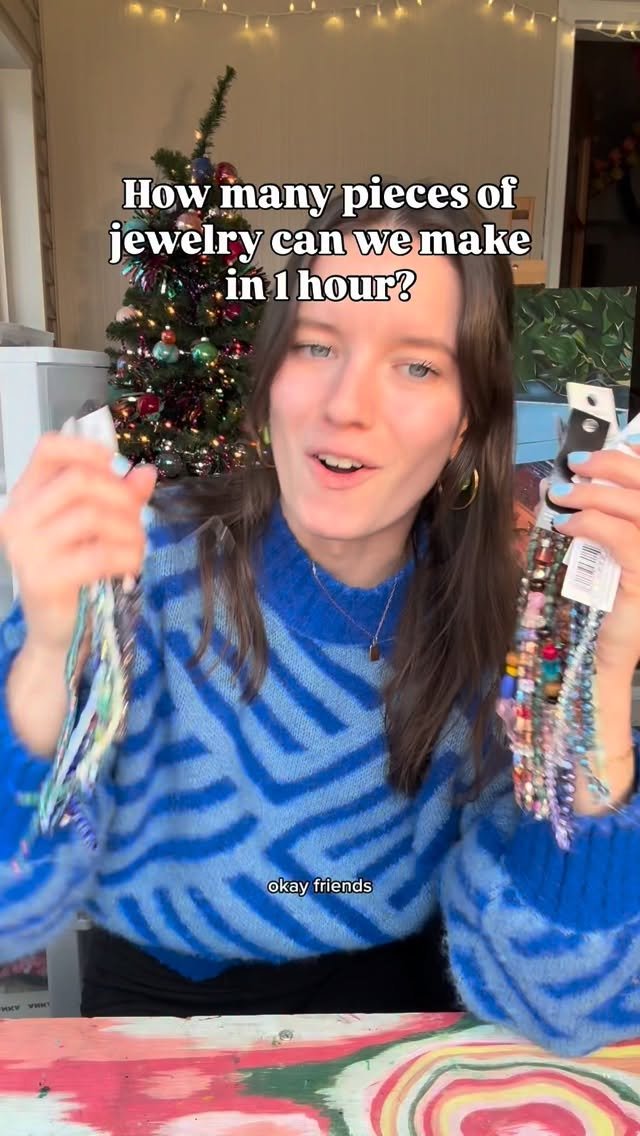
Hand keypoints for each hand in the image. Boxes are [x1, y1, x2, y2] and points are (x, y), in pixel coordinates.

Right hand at [0, 432, 156, 654]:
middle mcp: (19, 517)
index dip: (85, 448)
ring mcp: (27, 548)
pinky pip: (99, 554)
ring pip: (94, 515)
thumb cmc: (77, 575)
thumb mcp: (99, 528)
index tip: (115, 463)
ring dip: (130, 530)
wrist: (60, 631)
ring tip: (137, 547)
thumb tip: (146, 473)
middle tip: (137, 520)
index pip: (47, 450)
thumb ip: (120, 498)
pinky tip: (132, 565)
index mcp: (27, 496)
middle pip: (80, 480)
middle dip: (121, 497)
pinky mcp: (43, 578)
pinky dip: (127, 556)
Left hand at [548, 446, 639, 678]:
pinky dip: (593, 524)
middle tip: (576, 466)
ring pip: (638, 507)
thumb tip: (572, 481)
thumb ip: (601, 518)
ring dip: (596, 493)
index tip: (612, 444)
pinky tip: (568, 525)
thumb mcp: (604, 553)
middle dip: (613, 466)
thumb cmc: (602, 604)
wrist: (601, 658)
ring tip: (563, 495)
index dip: (637, 458)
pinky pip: (624, 538)